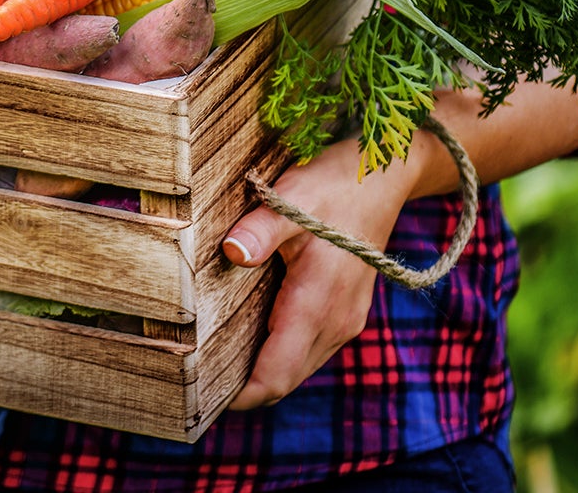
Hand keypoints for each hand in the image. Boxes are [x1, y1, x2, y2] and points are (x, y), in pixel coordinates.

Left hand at [222, 136, 425, 410]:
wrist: (383, 179)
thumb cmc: (333, 187)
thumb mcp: (290, 200)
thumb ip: (260, 230)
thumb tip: (231, 253)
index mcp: (318, 305)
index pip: (277, 374)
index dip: (241, 394)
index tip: (201, 398)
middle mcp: (335, 323)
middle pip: (285, 380)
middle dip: (245, 389)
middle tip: (194, 384)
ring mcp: (345, 319)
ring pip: (297, 366)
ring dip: (262, 371)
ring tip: (213, 363)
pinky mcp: (345, 311)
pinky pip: (308, 348)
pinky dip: (279, 353)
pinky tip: (246, 336)